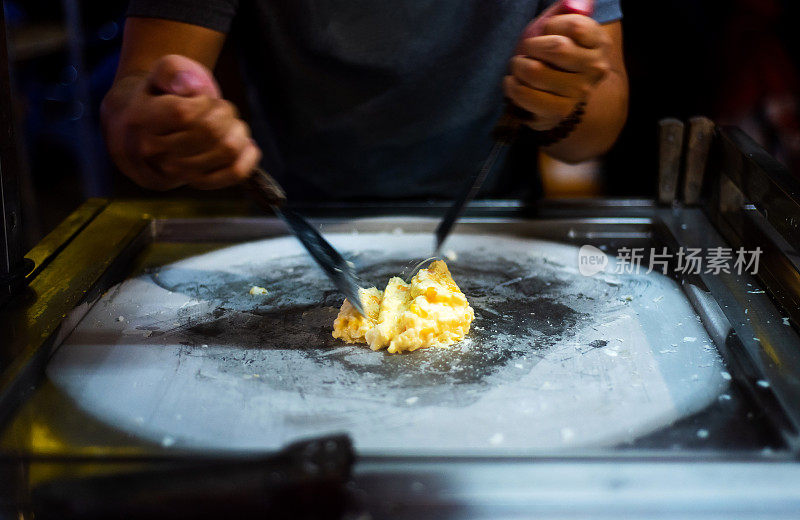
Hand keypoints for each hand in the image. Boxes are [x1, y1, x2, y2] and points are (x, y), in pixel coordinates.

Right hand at [106, 54, 260, 189]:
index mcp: (140, 120)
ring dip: (238, 130)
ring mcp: (175, 173)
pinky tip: (246, 143)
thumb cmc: (163, 95)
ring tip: (230, 123)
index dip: (204, 102)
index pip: (183, 114)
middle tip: (220, 108)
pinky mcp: (196, 183)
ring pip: (226, 150)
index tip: (201, 97)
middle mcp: (153, 152)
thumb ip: (173, 70)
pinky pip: (234, 174)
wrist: (152, 128)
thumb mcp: (163, 72)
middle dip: (225, 112)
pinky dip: (248, 156)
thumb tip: (191, 86)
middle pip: (210, 132)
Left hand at [503, 14, 611, 130]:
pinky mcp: (558, 112)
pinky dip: (512, 87)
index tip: (547, 32)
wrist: (557, 92)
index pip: (575, 26)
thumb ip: (569, 8)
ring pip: (537, 72)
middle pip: (557, 48)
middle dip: (531, 45)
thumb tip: (572, 4)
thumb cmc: (555, 52)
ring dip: (518, 66)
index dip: (552, 25)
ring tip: (518, 66)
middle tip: (526, 50)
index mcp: (600, 43)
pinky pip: (526, 96)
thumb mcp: (562, 24)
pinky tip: (513, 83)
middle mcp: (595, 69)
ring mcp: (579, 93)